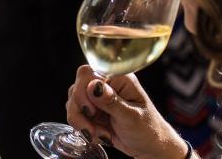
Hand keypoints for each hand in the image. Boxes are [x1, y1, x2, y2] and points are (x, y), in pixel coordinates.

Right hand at [66, 65, 186, 158]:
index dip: (84, 92)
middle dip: (81, 112)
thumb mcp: (132, 117)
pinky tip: (100, 134)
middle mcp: (106, 84)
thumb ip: (112, 102)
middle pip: (76, 88)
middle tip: (93, 128)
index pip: (88, 74)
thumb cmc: (149, 130)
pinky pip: (76, 115)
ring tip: (100, 134)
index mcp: (118, 78)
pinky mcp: (92, 110)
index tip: (91, 111)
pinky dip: (84, 128)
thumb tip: (94, 86)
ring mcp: (97, 98)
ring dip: (82, 122)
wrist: (149, 147)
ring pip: (73, 103)